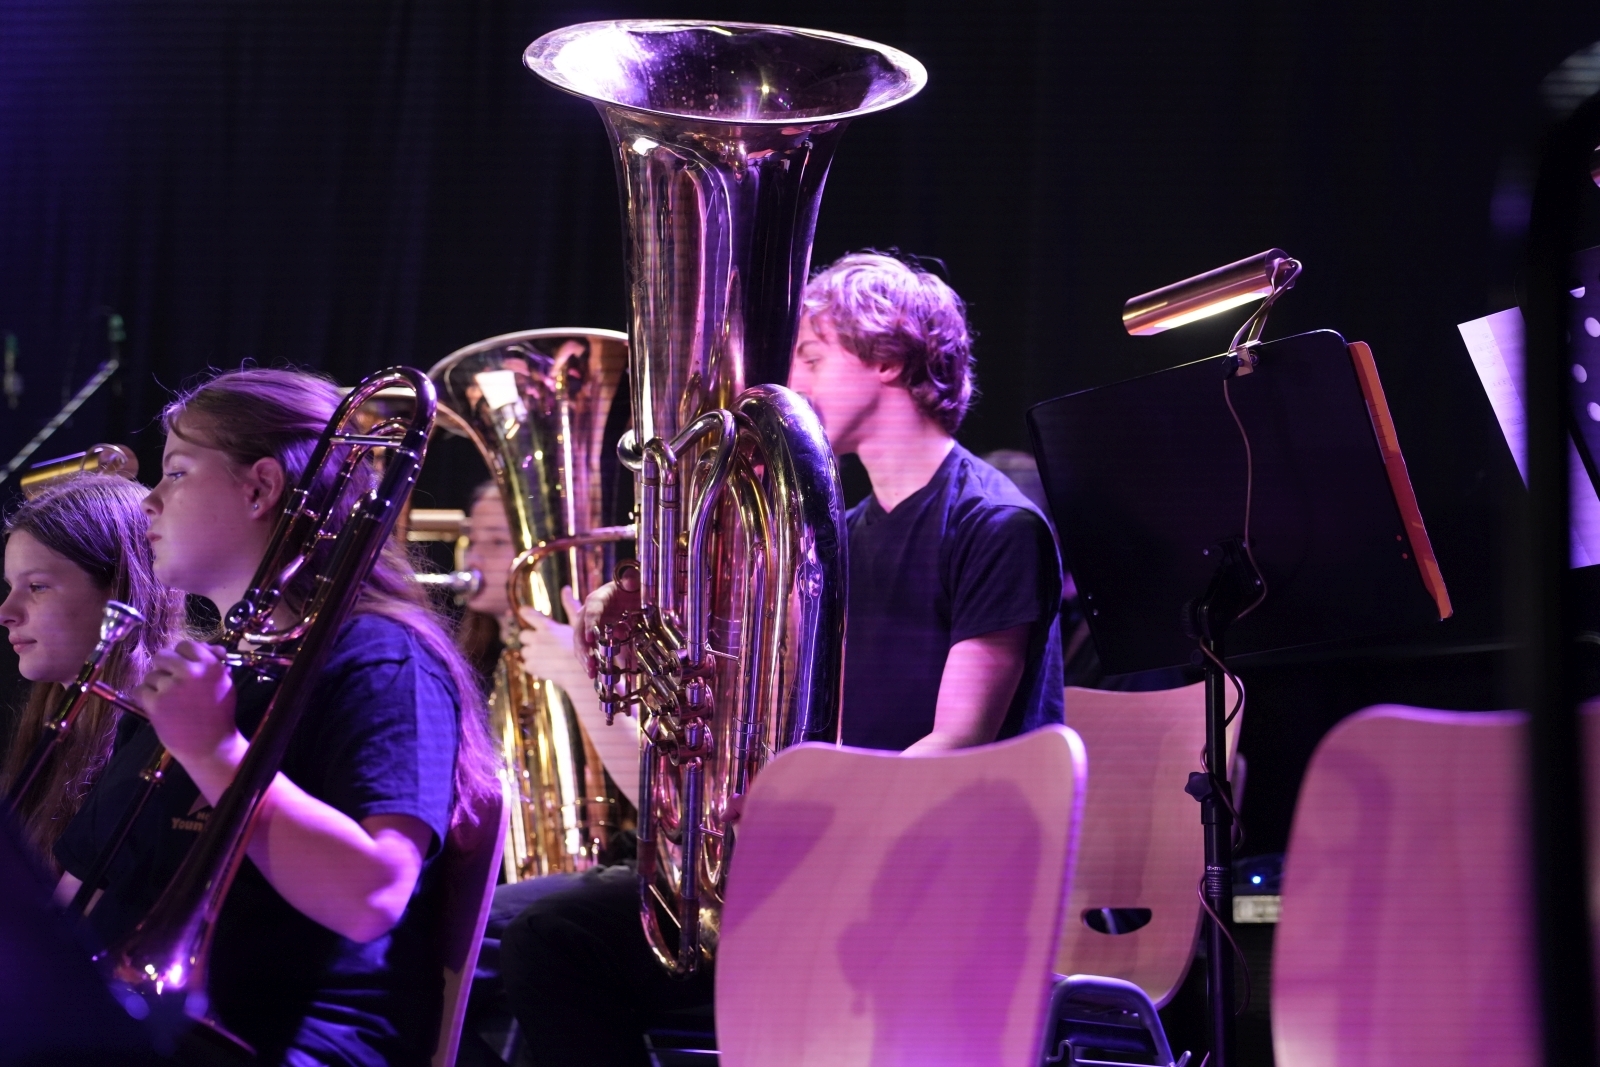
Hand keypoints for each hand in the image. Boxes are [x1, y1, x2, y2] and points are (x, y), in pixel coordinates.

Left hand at [135, 640, 245, 795]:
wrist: (210, 746)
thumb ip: (215, 663)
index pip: (186, 645)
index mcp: (210, 665)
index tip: (181, 665)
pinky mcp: (155, 703)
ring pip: (151, 675)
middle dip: (164, 667)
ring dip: (156, 685)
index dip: (180, 655)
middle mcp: (190, 672)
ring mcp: (170, 687)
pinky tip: (156, 706)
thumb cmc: (219, 715)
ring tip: (168, 699)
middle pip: (162, 656)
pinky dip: (144, 697)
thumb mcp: (225, 684)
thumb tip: (211, 648)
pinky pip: (139, 690)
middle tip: (170, 681)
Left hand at [517, 587, 579, 680]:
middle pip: (523, 635)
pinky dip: (535, 666)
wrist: (585, 673)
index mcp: (547, 627)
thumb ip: (569, 606)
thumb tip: (565, 588)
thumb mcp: (578, 624)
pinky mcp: (533, 668)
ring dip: (532, 653)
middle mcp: (537, 639)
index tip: (525, 613)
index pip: (527, 613)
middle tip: (544, 644)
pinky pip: (527, 665)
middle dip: (530, 639)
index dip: (526, 613)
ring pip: (524, 652)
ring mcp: (534, 654)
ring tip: (548, 657)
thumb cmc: (586, 646)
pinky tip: (547, 666)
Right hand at [572, 565, 640, 677]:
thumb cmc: (633, 589)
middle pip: (580, 630)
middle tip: (590, 665)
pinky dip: (592, 662)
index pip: (591, 610)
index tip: (590, 639)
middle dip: (583, 648)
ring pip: (581, 643)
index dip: (589, 624)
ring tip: (591, 674)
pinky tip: (596, 674)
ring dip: (585, 658)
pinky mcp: (595, 637)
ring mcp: (590, 626)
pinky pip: (590, 650)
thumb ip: (631, 580)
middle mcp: (590, 612)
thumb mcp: (635, 584)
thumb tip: (630, 580)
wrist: (635, 596)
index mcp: (598, 598)